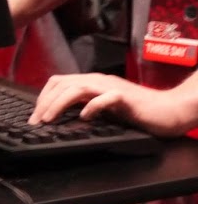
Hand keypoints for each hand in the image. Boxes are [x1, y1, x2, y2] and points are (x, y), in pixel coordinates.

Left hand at [30, 72, 197, 135]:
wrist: (168, 110)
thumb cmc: (136, 111)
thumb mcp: (103, 108)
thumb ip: (84, 106)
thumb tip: (59, 117)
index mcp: (92, 82)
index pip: (59, 82)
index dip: (43, 97)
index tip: (35, 116)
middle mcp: (99, 81)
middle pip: (64, 84)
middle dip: (45, 103)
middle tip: (36, 122)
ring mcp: (112, 88)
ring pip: (78, 87)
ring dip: (59, 103)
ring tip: (49, 119)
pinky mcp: (126, 98)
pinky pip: (106, 98)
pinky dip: (92, 106)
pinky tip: (85, 117)